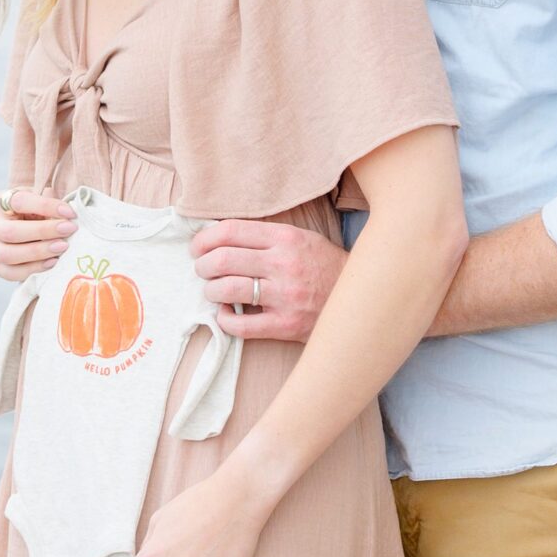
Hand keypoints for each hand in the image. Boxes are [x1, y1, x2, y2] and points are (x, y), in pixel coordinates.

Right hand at [0, 185, 76, 281]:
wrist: (28, 229)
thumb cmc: (37, 211)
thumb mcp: (42, 200)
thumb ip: (50, 205)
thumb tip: (67, 215)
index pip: (19, 202)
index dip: (46, 206)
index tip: (69, 212)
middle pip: (10, 231)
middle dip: (43, 231)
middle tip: (69, 229)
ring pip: (9, 255)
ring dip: (39, 252)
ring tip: (62, 246)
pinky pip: (12, 273)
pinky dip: (33, 269)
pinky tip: (53, 262)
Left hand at [189, 217, 347, 340]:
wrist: (359, 298)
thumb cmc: (323, 266)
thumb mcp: (300, 239)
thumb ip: (264, 237)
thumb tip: (219, 237)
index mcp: (285, 238)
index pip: (230, 231)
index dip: (205, 239)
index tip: (197, 247)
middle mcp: (283, 264)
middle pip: (222, 259)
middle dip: (203, 266)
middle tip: (203, 270)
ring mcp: (284, 296)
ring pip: (226, 290)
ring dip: (210, 291)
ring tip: (214, 291)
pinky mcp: (285, 325)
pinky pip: (240, 325)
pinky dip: (224, 319)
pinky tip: (227, 314)